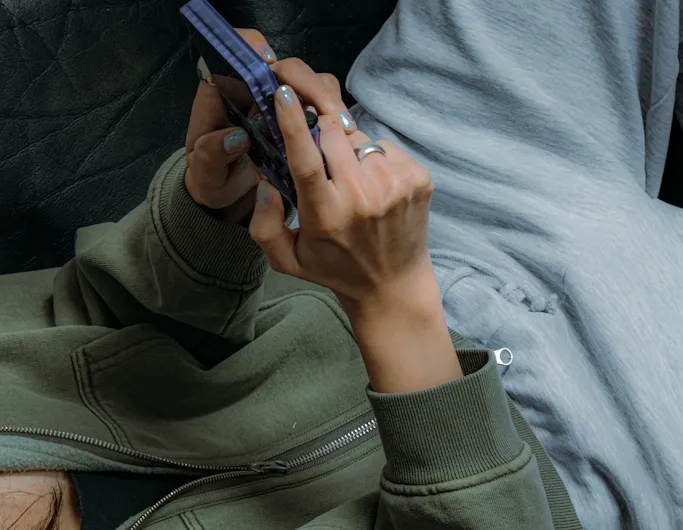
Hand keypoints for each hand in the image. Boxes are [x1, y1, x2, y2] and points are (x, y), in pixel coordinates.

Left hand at [184, 36, 358, 221]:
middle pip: (284, 66)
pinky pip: (318, 101)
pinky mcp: (294, 112)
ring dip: (327, 98)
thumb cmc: (209, 176)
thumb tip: (237, 138)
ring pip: (308, 80)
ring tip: (343, 127)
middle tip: (328, 112)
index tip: (271, 65)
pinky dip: (333, 113)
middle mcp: (251, 87)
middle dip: (308, 84)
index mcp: (221, 91)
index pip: (235, 53)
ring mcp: (275, 98)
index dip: (253, 48)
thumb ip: (211, 154)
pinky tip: (344, 133)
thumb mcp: (204, 171)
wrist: (223, 191)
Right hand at [249, 59, 460, 392]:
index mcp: (326, 215)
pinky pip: (383, 146)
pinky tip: (373, 187)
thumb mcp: (287, 259)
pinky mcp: (418, 177)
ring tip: (351, 184)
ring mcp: (395, 185)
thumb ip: (264, 225)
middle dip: (319, 136)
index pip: (306, 158)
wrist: (393, 284)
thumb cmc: (334, 268)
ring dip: (347, 150)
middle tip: (320, 160)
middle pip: (331, 133)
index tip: (283, 92)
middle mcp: (362, 197)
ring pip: (358, 138)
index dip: (293, 121)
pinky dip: (372, 159)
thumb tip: (265, 186)